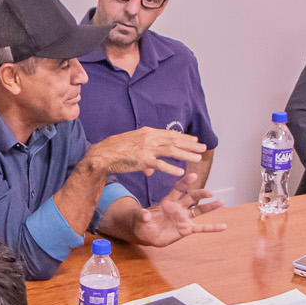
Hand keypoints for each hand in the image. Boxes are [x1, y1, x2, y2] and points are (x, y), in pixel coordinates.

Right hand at [86, 127, 206, 179]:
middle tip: (203, 147)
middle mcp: (149, 138)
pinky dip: (171, 168)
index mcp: (148, 132)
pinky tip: (181, 172)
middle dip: (190, 144)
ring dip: (186, 154)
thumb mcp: (133, 148)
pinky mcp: (142, 160)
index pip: (170, 134)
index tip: (194, 139)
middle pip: (174, 140)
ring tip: (198, 158)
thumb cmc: (116, 152)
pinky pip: (160, 165)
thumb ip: (146, 158)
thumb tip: (151, 171)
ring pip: (171, 151)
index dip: (183, 137)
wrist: (102, 154)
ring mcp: (146, 148)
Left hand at [128, 173, 227, 246]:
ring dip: (210, 206)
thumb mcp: (140, 219)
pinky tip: (223, 226)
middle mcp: (179, 207)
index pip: (178, 189)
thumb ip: (144, 216)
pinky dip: (212, 227)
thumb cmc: (143, 223)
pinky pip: (201, 228)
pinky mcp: (187, 229)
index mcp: (168, 201)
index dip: (185, 182)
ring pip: (199, 210)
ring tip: (221, 202)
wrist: (146, 234)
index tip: (193, 176)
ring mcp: (184, 218)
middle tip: (210, 192)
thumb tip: (146, 214)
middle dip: (201, 193)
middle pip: (192, 197)